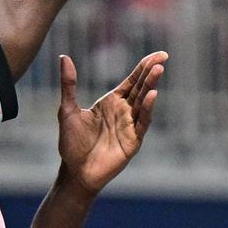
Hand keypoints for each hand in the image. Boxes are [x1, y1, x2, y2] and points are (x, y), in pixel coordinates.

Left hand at [57, 51, 166, 195]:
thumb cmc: (72, 143)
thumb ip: (69, 84)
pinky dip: (148, 109)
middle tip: (163, 57)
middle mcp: (124, 112)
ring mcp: (130, 126)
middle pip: (141, 88)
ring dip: (151, 87)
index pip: (132, 81)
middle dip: (151, 73)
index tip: (157, 55)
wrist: (74, 171)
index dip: (143, 67)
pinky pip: (142, 123)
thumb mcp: (68, 109)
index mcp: (112, 102)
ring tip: (158, 70)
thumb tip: (64, 57)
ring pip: (144, 103)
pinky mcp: (133, 141)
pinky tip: (152, 96)